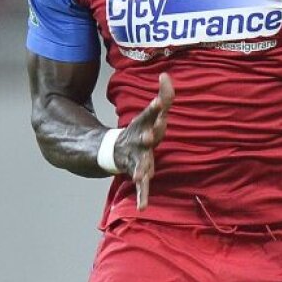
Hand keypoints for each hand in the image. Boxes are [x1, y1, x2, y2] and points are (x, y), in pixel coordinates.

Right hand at [113, 73, 173, 209]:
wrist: (116, 151)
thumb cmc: (142, 130)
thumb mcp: (152, 113)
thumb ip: (164, 95)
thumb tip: (165, 74)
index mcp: (145, 125)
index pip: (151, 113)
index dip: (156, 107)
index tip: (159, 101)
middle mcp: (140, 140)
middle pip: (145, 138)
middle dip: (147, 136)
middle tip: (150, 134)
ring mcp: (137, 158)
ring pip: (140, 163)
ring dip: (141, 169)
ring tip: (141, 175)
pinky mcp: (137, 173)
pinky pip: (141, 187)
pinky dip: (142, 196)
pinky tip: (142, 207)